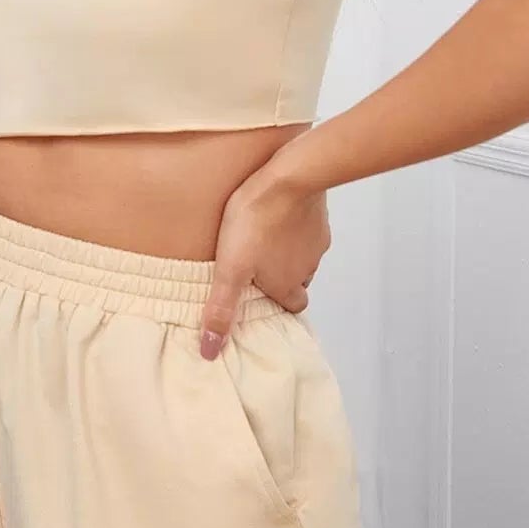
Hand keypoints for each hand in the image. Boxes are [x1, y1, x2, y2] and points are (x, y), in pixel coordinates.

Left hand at [198, 166, 330, 358]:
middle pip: (298, 280)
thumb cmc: (256, 221)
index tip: (262, 294)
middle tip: (256, 264)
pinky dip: (294, 224)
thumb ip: (221, 309)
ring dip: (286, 250)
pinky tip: (276, 212)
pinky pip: (307, 226)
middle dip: (281, 276)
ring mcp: (316, 240)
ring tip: (261, 236)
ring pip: (303, 254)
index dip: (279, 302)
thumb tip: (210, 350)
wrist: (289, 177)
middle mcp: (307, 267)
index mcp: (288, 284)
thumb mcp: (230, 269)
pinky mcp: (318, 215)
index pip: (293, 306)